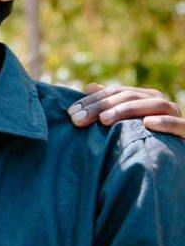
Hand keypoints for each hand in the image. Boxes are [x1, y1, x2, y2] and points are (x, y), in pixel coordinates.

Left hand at [67, 84, 184, 138]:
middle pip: (130, 96)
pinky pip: (179, 124)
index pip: (116, 92)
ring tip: (104, 120)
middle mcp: (159, 102)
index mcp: (143, 97)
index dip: (93, 100)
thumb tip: (90, 86)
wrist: (175, 159)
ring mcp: (176, 115)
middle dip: (102, 106)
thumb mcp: (124, 123)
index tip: (71, 112)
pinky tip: (147, 124)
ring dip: (128, 110)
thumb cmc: (143, 140)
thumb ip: (109, 105)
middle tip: (79, 119)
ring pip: (154, 105)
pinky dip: (164, 122)